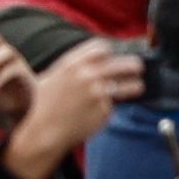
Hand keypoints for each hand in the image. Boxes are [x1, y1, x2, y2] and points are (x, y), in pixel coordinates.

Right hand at [2, 36, 146, 178]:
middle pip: (126, 63)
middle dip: (135, 65)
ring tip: (137, 87)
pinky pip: (113, 107)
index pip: (103, 47)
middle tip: (138, 68)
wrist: (39, 131)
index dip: (110, 52)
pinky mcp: (104, 112)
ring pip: (131, 86)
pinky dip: (108, 109)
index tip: (113, 57)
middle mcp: (88, 75)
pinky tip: (97, 112)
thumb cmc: (41, 105)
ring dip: (135, 86)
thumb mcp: (53, 76)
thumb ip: (75, 67)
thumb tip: (97, 61)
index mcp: (73, 64)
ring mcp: (99, 94)